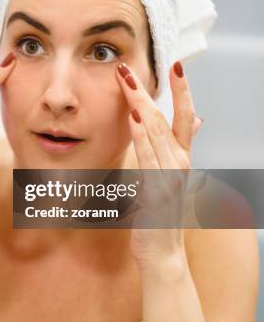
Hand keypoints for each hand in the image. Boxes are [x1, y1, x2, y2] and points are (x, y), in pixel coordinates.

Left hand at [115, 61, 200, 270]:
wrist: (163, 255)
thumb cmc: (160, 216)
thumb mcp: (169, 180)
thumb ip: (175, 152)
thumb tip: (194, 125)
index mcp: (180, 160)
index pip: (185, 118)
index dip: (182, 91)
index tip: (176, 66)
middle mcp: (179, 164)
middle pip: (165, 119)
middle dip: (148, 91)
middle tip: (129, 68)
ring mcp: (170, 176)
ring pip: (156, 132)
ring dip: (139, 104)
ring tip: (126, 82)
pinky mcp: (157, 189)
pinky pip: (148, 157)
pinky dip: (140, 136)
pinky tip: (132, 117)